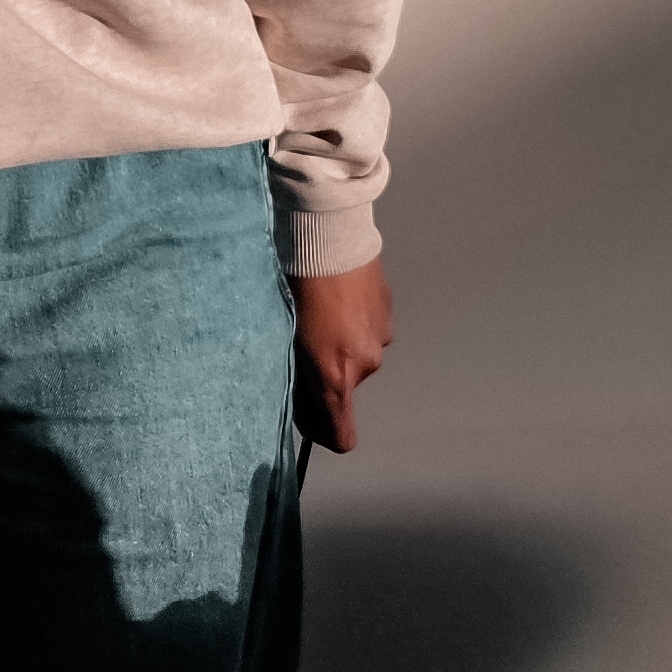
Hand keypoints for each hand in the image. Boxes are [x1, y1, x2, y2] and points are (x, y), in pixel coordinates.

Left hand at [290, 256, 392, 453]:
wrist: (326, 235)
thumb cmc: (296, 284)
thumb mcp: (284, 335)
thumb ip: (296, 375)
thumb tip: (299, 397)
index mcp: (334, 376)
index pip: (341, 436)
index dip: (324, 432)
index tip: (310, 418)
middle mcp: (363, 364)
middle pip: (344, 387)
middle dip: (325, 371)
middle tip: (301, 339)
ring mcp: (379, 337)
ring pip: (356, 355)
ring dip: (340, 342)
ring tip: (319, 309)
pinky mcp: (387, 312)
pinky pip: (367, 329)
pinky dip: (353, 320)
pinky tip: (336, 295)